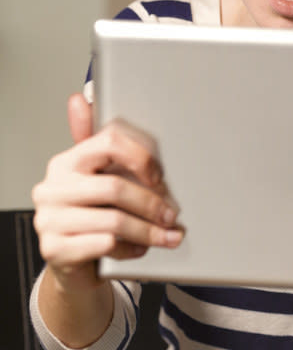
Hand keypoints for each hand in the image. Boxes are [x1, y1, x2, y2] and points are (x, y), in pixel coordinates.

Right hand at [32, 93, 182, 292]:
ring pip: (114, 221)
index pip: (108, 143)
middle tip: (173, 215)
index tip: (161, 177)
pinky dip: (131, 249)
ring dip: (149, 230)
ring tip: (168, 236)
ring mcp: (49, 219)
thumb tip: (80, 99)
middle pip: (115, 187)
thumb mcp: (101, 177)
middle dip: (152, 204)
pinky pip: (105, 245)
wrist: (74, 262)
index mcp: (66, 162)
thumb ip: (103, 144)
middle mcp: (51, 187)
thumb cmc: (93, 214)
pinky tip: (140, 248)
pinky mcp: (54, 250)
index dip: (142, 158)